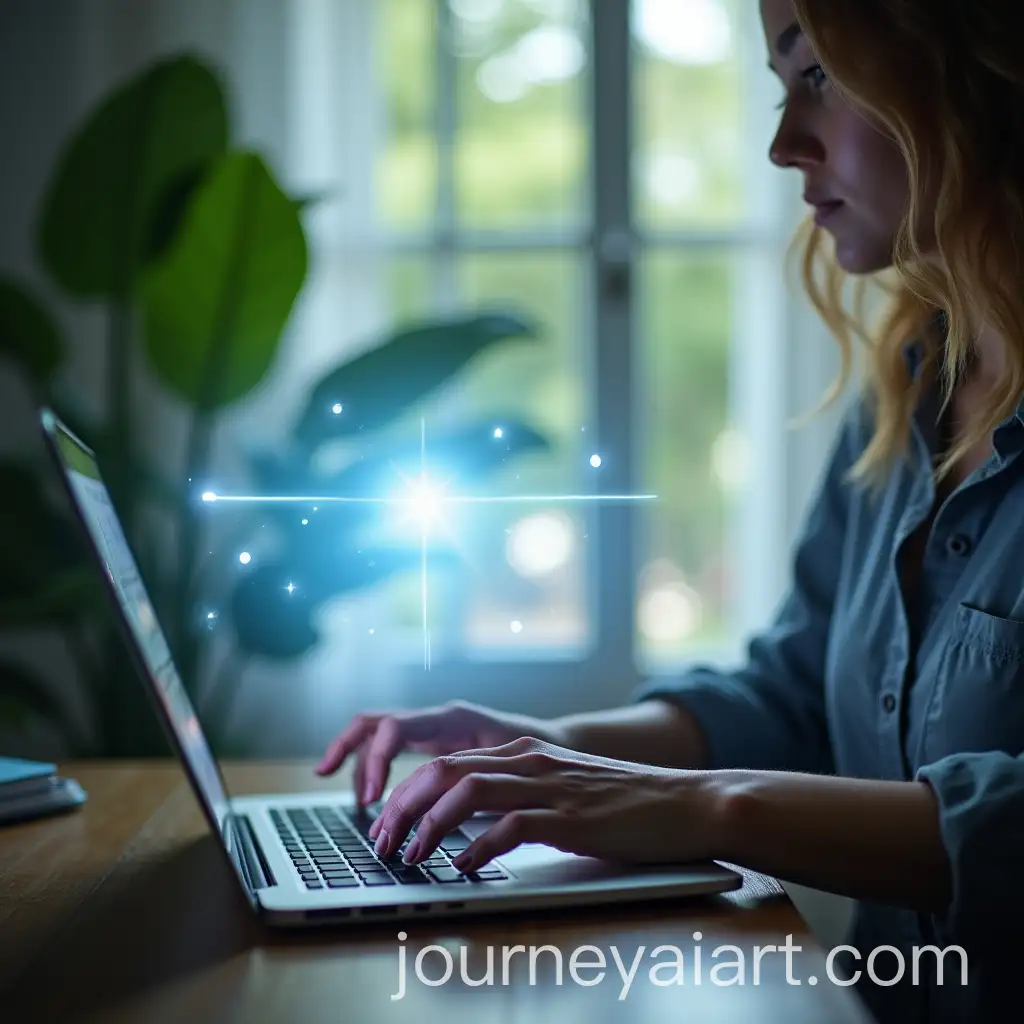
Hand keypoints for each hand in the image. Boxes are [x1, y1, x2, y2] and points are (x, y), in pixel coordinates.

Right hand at [315, 699, 567, 805]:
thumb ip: (472, 787)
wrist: (561, 745)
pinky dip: (376, 765)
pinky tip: (372, 794)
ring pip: (378, 732)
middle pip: (373, 721)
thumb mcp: (508, 769)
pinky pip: (393, 745)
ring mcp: (434, 727)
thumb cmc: (541, 755)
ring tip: (358, 801)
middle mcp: (437, 718)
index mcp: (452, 719)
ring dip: (360, 763)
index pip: (394, 728)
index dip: (375, 762)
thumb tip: (440, 816)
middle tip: (339, 786)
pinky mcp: (436, 740)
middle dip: (349, 752)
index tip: (371, 801)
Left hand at [366, 736, 722, 872]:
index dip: (409, 792)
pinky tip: (461, 867)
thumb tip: (473, 825)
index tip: (388, 823)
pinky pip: (510, 827)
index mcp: (526, 752)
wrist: (689, 802)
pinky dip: (477, 846)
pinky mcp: (572, 818)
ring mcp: (551, 787)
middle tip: (382, 841)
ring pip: (468, 792)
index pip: (449, 763)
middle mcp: (532, 761)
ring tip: (409, 855)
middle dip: (404, 805)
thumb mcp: (566, 787)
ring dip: (428, 825)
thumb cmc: (629, 803)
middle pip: (446, 771)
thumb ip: (523, 795)